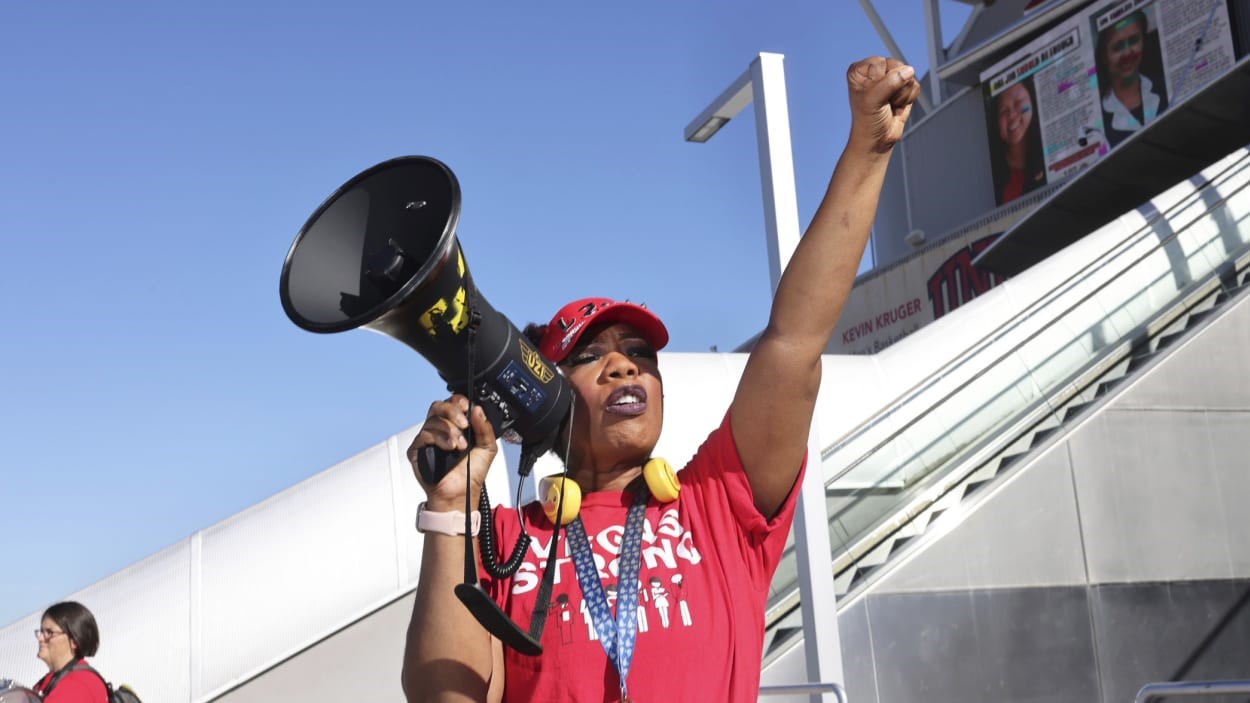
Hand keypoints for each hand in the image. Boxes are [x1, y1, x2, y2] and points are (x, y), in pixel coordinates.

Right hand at [407, 394, 498, 510]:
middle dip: (452, 411)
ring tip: (460, 445)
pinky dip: (439, 439)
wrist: (461, 494)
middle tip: (464, 424)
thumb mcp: (487, 448)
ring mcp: (428, 439)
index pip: (452, 404)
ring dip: (449, 430)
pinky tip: (450, 448)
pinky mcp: (418, 450)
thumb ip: (485, 428)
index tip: (467, 406)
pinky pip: (424, 435)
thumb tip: (478, 410)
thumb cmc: (471, 473)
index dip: (458, 401)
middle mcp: (440, 429)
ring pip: (432, 420)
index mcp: (455, 425)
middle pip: (439, 406)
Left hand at [846, 56, 919, 152]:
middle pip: (897, 66)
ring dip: (901, 94)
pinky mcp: (903, 87)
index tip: (872, 95)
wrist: (877, 140)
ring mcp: (890, 78)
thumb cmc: (867, 120)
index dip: (881, 80)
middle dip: (894, 87)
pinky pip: (915, 85)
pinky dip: (908, 98)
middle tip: (883, 101)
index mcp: (860, 70)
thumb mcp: (872, 100)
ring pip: (908, 75)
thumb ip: (889, 83)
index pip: (880, 62)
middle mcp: (875, 71)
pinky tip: (897, 106)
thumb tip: (909, 70)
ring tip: (889, 104)